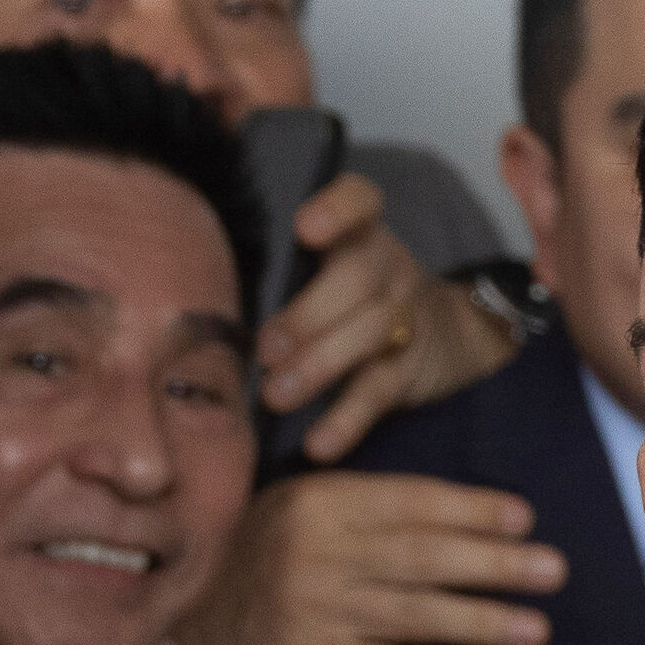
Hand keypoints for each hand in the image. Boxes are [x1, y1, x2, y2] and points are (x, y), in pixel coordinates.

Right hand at [173, 472, 558, 644]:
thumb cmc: (264, 561)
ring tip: (534, 630)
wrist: (192, 630)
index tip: (525, 519)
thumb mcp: (301, 511)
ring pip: (411, 613)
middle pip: (423, 556)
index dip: (472, 510)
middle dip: (495, 564)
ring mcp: (312, 606)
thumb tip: (466, 515)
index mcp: (322, 501)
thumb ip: (368, 508)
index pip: (412, 503)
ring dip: (479, 622)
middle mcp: (318, 549)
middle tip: (554, 571)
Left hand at [257, 173, 520, 459]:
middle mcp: (387, 269)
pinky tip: (316, 444)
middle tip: (266, 350)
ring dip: (318, 367)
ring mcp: (403, 320)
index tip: (306, 230)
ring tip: (275, 396)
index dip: (338, 210)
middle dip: (309, 315)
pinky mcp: (408, 373)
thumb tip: (198, 323)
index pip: (360, 201)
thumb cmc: (353, 301)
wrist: (446, 336)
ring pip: (369, 335)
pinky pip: (376, 394)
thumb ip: (288, 280)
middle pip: (357, 279)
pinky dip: (345, 421)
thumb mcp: (331, 273)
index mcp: (360, 235)